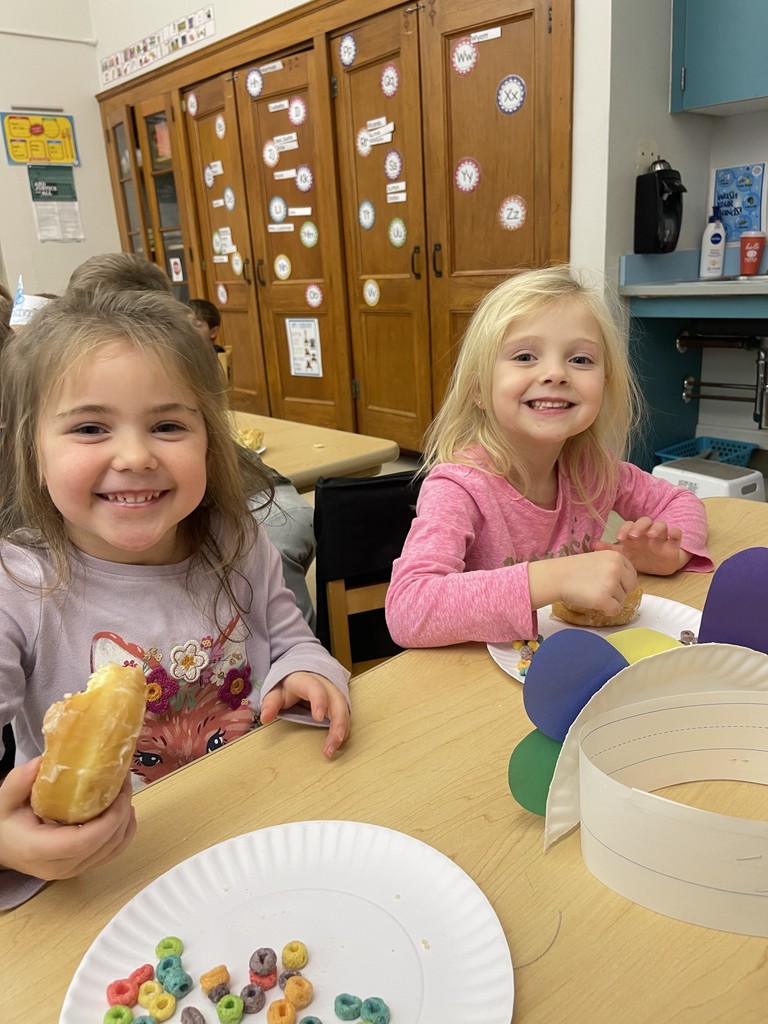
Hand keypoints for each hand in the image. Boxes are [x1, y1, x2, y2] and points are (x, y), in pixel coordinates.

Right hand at [0, 758, 135, 879]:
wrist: (2, 847)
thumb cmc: (5, 824)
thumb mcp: (3, 801)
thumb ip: (18, 782)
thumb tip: (41, 763)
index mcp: (41, 851)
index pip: (85, 841)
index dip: (109, 818)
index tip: (118, 791)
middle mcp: (61, 866)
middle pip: (105, 844)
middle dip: (122, 811)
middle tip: (124, 781)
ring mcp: (73, 870)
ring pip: (113, 850)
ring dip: (126, 821)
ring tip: (125, 792)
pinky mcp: (81, 866)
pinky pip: (111, 853)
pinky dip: (123, 832)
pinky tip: (124, 811)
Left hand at [259, 672, 349, 758]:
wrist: (302, 675)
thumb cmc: (289, 686)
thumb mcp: (277, 691)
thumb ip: (271, 703)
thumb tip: (265, 718)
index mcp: (307, 681)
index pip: (316, 688)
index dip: (319, 701)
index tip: (318, 717)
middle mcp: (326, 686)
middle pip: (337, 701)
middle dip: (338, 721)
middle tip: (334, 741)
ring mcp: (335, 695)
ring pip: (344, 710)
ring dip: (342, 730)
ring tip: (332, 749)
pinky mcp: (339, 704)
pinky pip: (345, 716)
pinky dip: (343, 730)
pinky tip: (337, 744)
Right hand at [528, 549, 636, 616]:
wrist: (556, 577)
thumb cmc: (573, 569)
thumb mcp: (597, 558)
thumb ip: (613, 566)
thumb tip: (627, 580)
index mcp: (616, 556)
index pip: (631, 573)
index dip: (621, 581)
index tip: (608, 583)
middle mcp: (616, 568)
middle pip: (630, 586)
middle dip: (619, 591)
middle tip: (602, 590)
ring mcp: (611, 583)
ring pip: (622, 599)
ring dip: (610, 600)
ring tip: (592, 594)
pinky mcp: (603, 598)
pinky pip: (615, 610)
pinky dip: (607, 610)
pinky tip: (596, 604)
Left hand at [594, 517, 690, 574]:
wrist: (661, 566)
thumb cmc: (642, 558)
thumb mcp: (626, 555)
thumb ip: (611, 550)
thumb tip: (593, 545)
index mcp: (636, 535)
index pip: (629, 525)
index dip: (624, 529)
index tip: (619, 538)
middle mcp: (648, 533)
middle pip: (644, 522)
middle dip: (639, 527)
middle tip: (633, 536)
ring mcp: (662, 537)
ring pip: (661, 525)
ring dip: (656, 528)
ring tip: (652, 535)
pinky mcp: (674, 544)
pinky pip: (677, 534)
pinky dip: (675, 533)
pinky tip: (672, 534)